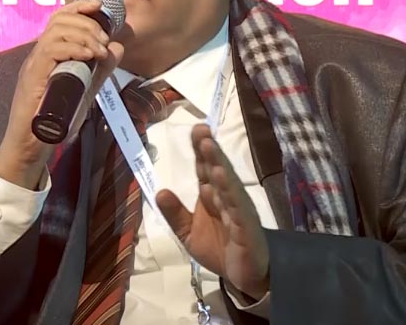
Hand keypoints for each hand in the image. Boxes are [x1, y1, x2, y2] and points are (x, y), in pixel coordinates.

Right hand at [0, 0, 123, 189]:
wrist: (31, 146)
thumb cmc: (55, 120)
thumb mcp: (85, 89)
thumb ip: (100, 70)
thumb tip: (118, 47)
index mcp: (49, 54)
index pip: (59, 19)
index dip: (78, 7)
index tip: (99, 6)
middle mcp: (39, 55)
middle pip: (58, 21)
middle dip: (87, 24)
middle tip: (104, 41)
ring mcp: (34, 66)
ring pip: (55, 32)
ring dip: (83, 35)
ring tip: (99, 50)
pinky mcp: (33, 78)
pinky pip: (50, 51)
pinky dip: (73, 49)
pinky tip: (88, 56)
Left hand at [157, 124, 269, 299]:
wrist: (244, 277)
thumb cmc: (219, 249)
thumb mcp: (188, 233)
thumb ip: (175, 214)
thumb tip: (160, 191)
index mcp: (211, 196)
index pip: (204, 168)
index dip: (199, 150)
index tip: (195, 130)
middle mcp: (225, 197)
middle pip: (216, 169)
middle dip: (209, 149)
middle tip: (201, 129)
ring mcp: (237, 209)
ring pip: (227, 182)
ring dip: (218, 163)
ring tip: (209, 146)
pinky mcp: (246, 225)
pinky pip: (237, 206)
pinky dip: (229, 191)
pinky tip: (221, 178)